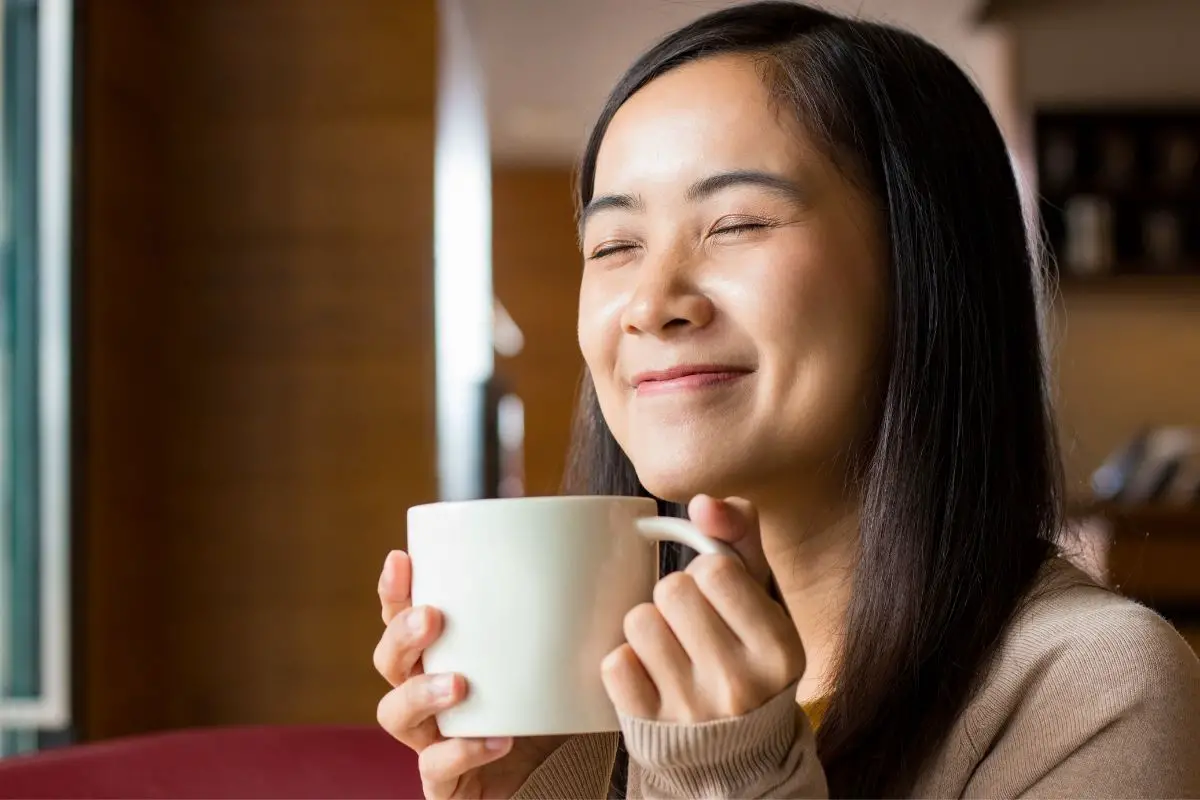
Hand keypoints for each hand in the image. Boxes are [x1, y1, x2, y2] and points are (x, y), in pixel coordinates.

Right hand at [374, 550, 565, 798]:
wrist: (570, 776)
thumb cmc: (559, 706)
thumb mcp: (563, 653)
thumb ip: (569, 612)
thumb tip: (601, 554)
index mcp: (446, 654)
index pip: (404, 617)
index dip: (395, 590)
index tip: (402, 560)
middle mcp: (428, 694)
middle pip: (389, 661)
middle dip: (402, 635)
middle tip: (432, 618)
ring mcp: (433, 741)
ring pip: (396, 714)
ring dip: (420, 693)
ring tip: (458, 684)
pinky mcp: (447, 785)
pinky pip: (435, 771)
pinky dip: (460, 753)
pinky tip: (495, 739)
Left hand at [600, 495, 804, 722]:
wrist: (736, 755)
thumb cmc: (748, 657)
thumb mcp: (763, 599)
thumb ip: (741, 537)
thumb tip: (703, 503)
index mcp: (778, 647)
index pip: (715, 568)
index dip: (708, 572)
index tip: (718, 594)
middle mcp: (739, 683)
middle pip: (671, 589)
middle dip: (677, 597)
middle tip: (693, 624)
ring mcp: (692, 710)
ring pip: (638, 621)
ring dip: (649, 627)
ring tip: (673, 647)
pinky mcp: (650, 728)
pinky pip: (614, 662)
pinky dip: (626, 662)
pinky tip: (651, 674)